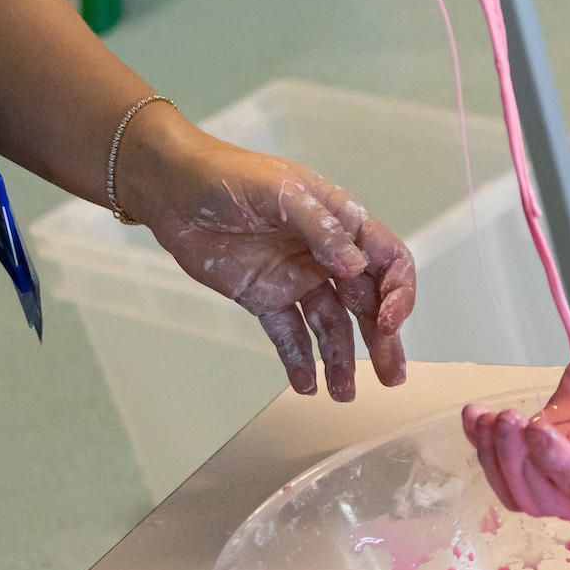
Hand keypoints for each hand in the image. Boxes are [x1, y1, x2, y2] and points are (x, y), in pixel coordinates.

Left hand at [115, 108, 412, 400]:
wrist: (171, 189)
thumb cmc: (229, 175)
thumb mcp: (281, 192)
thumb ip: (321, 228)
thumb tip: (354, 265)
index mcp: (342, 222)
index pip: (388, 261)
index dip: (398, 293)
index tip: (388, 322)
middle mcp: (326, 255)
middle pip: (366, 302)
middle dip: (382, 339)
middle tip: (391, 375)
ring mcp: (296, 278)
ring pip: (331, 325)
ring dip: (342, 359)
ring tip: (344, 393)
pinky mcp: (265, 297)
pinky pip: (288, 334)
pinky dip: (299, 361)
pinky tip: (307, 385)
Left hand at [463, 313, 569, 521]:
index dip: (557, 467)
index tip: (536, 429)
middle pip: (542, 498)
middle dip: (516, 463)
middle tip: (508, 418)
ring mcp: (567, 464)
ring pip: (518, 486)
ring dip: (494, 456)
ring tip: (485, 415)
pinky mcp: (546, 440)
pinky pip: (507, 455)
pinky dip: (483, 439)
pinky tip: (474, 413)